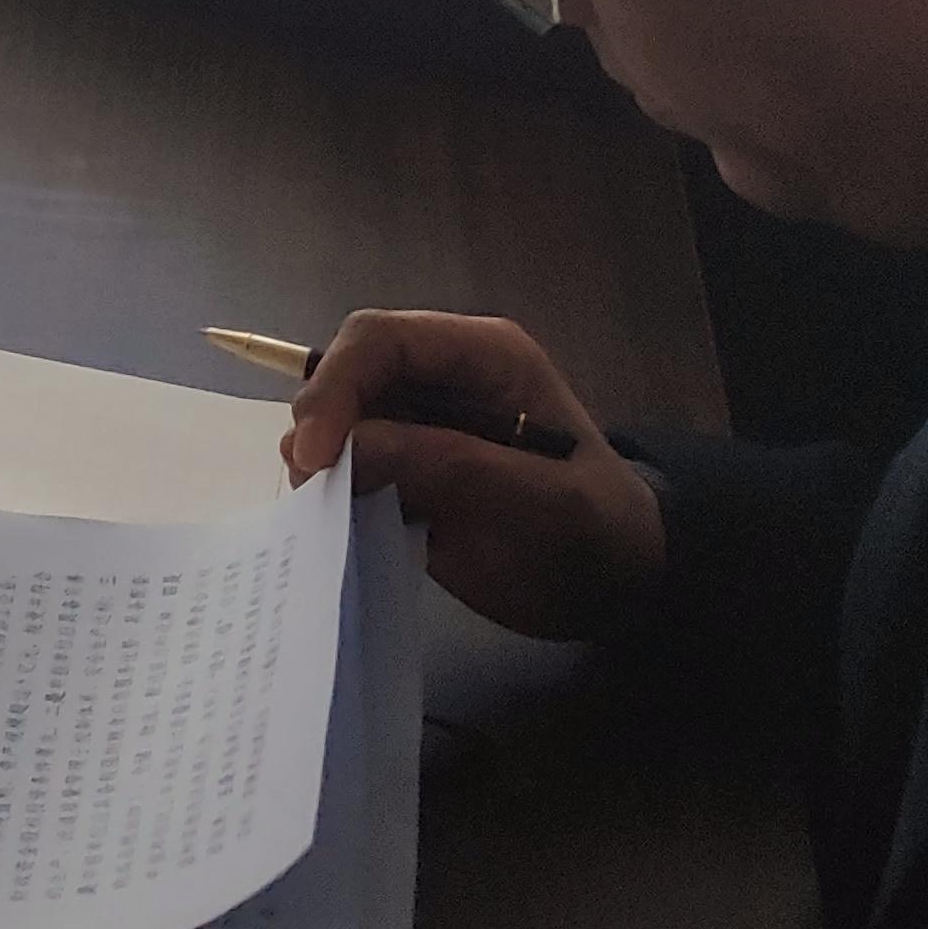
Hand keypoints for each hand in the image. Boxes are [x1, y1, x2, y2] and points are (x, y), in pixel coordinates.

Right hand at [278, 309, 665, 640]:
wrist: (617, 588)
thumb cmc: (598, 531)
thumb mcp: (544, 500)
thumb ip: (454, 465)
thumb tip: (351, 450)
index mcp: (482, 357)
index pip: (381, 340)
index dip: (337, 385)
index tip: (315, 453)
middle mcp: (440, 380)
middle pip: (347, 374)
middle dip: (319, 424)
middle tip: (310, 486)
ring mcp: (418, 426)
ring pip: (337, 422)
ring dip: (319, 462)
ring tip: (325, 510)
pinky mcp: (404, 472)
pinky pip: (346, 469)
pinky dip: (330, 494)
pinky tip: (339, 524)